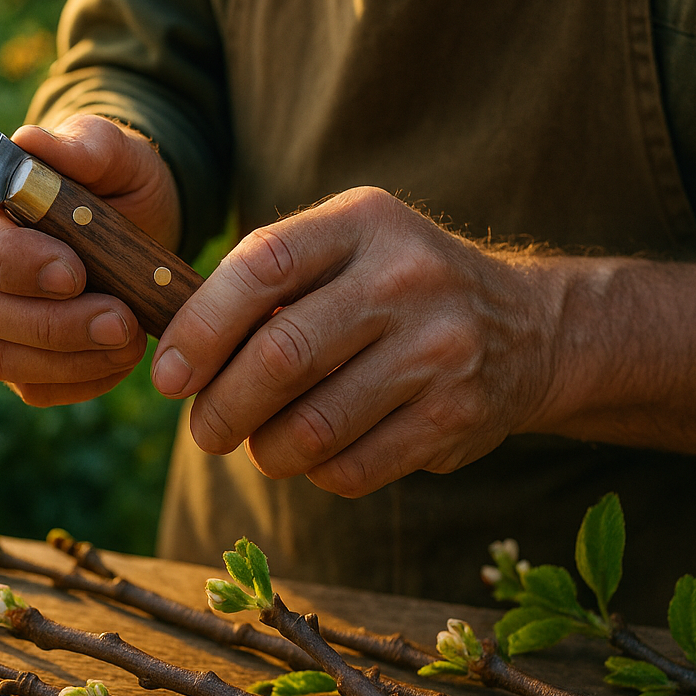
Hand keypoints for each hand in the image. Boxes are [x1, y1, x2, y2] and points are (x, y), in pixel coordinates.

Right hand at [0, 114, 181, 405]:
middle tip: (121, 319)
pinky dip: (84, 381)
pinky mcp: (20, 363)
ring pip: (2, 359)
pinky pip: (36, 389)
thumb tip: (32, 142)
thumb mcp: (115, 152)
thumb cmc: (115, 180)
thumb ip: (83, 145)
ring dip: (71, 358)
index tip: (73, 271)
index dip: (9, 262)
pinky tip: (122, 356)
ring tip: (132, 338)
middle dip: (52, 323)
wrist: (141, 226)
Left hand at [150, 188, 559, 496]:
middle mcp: (406, 278)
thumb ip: (267, 282)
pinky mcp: (456, 415)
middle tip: (204, 432)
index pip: (262, 267)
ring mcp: (438, 348)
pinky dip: (317, 473)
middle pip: (282, 354)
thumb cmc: (394, 291)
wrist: (527, 328)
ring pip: (314, 425)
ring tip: (260, 446)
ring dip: (267, 450)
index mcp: (363, 222)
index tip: (169, 376)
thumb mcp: (345, 250)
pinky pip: (353, 467)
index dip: (201, 327)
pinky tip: (317, 456)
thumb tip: (175, 353)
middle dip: (222, 407)